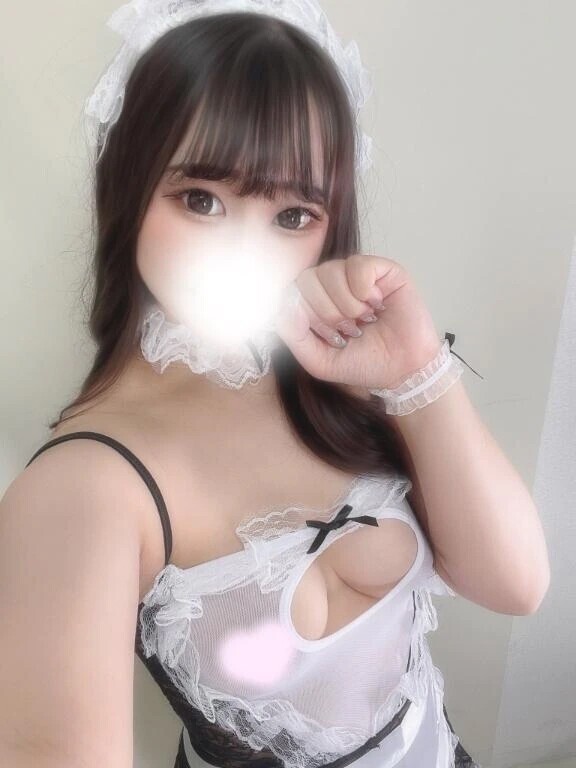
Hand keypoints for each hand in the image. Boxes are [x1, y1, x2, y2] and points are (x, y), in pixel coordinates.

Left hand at [273, 254, 443, 389]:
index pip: (292, 292)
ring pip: (331, 270)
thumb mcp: (319, 361)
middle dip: (326, 312)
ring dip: (347, 304)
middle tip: (350, 330)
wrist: (403, 371)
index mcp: (315, 303)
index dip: (307, 315)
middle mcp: (333, 284)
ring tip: (365, 320)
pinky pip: (358, 265)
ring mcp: (357, 275)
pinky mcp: (383, 270)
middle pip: (308, 279)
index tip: (330, 336)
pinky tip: (377, 305)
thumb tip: (284, 306)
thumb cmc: (364, 364)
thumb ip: (295, 336)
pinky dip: (364, 290)